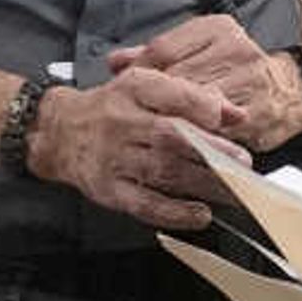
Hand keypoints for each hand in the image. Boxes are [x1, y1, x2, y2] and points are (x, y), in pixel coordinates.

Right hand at [28, 65, 245, 230]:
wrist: (58, 132)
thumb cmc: (111, 108)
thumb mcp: (144, 86)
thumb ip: (190, 95)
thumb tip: (235, 114)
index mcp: (132, 89)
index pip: (170, 93)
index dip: (203, 106)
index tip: (232, 118)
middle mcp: (121, 122)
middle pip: (171, 136)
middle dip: (212, 151)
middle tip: (244, 162)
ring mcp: (114, 158)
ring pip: (163, 172)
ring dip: (203, 184)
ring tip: (235, 192)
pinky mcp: (109, 190)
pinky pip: (144, 204)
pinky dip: (174, 212)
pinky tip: (199, 214)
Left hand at [106, 15, 301, 149]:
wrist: (294, 89)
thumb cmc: (238, 70)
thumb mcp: (202, 49)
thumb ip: (159, 55)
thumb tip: (115, 61)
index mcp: (218, 29)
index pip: (164, 49)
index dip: (139, 72)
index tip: (123, 90)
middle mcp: (236, 50)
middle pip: (177, 80)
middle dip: (152, 102)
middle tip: (131, 119)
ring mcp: (249, 82)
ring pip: (195, 109)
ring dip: (171, 124)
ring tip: (149, 136)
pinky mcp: (257, 115)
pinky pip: (216, 132)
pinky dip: (195, 141)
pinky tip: (179, 149)